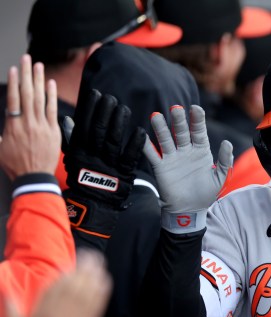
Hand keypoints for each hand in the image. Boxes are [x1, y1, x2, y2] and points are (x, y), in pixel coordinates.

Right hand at [0, 55, 60, 179]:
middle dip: (26, 74)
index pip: (13, 99)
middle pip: (26, 94)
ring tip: (39, 66)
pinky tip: (51, 84)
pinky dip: (52, 96)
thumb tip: (1, 125)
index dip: (14, 83)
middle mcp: (27, 123)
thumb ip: (0, 134)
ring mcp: (41, 126)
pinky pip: (52, 110)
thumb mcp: (0, 148)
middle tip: (27, 59)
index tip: (14, 69)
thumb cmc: (16, 165)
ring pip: (40, 98)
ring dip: (39, 80)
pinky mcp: (53, 131)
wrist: (34, 177)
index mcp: (12, 126)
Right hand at [6, 249, 111, 316]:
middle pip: (72, 284)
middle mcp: (55, 316)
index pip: (54, 286)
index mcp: (38, 316)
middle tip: (92, 257)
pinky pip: (95, 304)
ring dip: (94, 275)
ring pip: (85, 291)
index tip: (73, 264)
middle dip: (83, 268)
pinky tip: (105, 281)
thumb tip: (6, 294)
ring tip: (100, 264)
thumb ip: (13, 313)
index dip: (65, 272)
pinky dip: (101, 290)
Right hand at [63, 89, 145, 209]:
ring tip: (123, 108)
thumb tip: (68, 119)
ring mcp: (108, 165)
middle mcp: (93, 156)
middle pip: (98, 130)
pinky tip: (141, 131)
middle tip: (111, 97)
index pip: (84, 126)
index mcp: (80, 151)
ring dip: (118, 123)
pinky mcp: (123, 174)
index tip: (95, 93)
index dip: (89, 109)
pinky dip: (135, 144)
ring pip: (112, 140)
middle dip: (104, 112)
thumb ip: (72, 139)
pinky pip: (129, 157)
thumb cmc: (83, 179)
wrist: (92, 207)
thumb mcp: (74, 159)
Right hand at [144, 105, 232, 232]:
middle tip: (176, 108)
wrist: (190, 210)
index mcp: (201, 151)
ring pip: (166, 140)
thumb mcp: (220, 177)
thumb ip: (224, 160)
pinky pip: (153, 155)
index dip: (197, 120)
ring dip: (161, 128)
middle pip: (181, 132)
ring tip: (156, 116)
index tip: (196, 108)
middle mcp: (186, 151)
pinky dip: (147, 146)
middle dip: (179, 121)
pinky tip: (143, 135)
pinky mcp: (161, 167)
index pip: (199, 131)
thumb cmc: (206, 193)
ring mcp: (173, 158)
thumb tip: (227, 142)